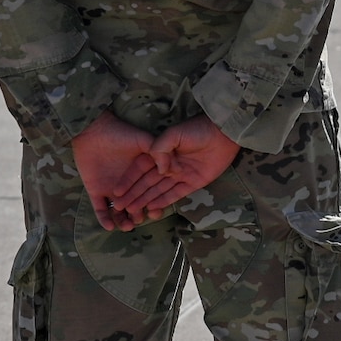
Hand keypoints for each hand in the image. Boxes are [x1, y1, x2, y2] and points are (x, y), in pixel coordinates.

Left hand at [69, 111, 159, 231]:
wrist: (94, 131)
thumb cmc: (121, 133)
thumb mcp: (145, 141)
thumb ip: (159, 153)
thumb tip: (174, 169)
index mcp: (140, 173)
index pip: (150, 191)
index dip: (155, 202)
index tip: (158, 211)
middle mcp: (127, 183)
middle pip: (135, 203)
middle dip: (139, 214)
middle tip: (142, 220)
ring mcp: (111, 188)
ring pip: (119, 210)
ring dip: (123, 220)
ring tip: (127, 226)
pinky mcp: (95, 190)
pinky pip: (99, 208)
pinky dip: (104, 218)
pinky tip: (110, 226)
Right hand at [110, 116, 240, 220]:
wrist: (224, 133)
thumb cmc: (198, 130)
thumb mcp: (174, 134)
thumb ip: (161, 149)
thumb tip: (160, 170)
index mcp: (161, 153)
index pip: (140, 169)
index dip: (128, 180)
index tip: (116, 192)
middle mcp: (169, 165)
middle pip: (147, 182)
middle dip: (133, 194)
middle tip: (119, 206)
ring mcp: (181, 175)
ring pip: (159, 190)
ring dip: (145, 200)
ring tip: (132, 210)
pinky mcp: (193, 182)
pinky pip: (176, 194)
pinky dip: (164, 201)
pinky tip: (151, 208)